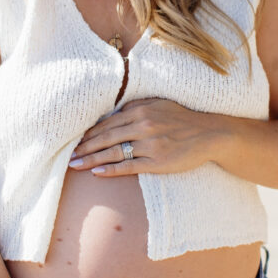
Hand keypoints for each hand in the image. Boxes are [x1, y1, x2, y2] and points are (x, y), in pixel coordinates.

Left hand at [69, 98, 221, 176]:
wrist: (209, 134)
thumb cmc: (182, 118)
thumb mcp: (158, 104)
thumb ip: (135, 107)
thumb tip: (112, 113)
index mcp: (141, 111)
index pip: (107, 123)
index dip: (89, 133)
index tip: (74, 140)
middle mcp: (143, 126)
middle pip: (106, 138)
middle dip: (84, 147)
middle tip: (68, 155)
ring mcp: (150, 145)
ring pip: (114, 152)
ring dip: (92, 160)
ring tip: (75, 165)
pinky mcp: (157, 162)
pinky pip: (129, 166)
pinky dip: (111, 170)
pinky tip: (97, 173)